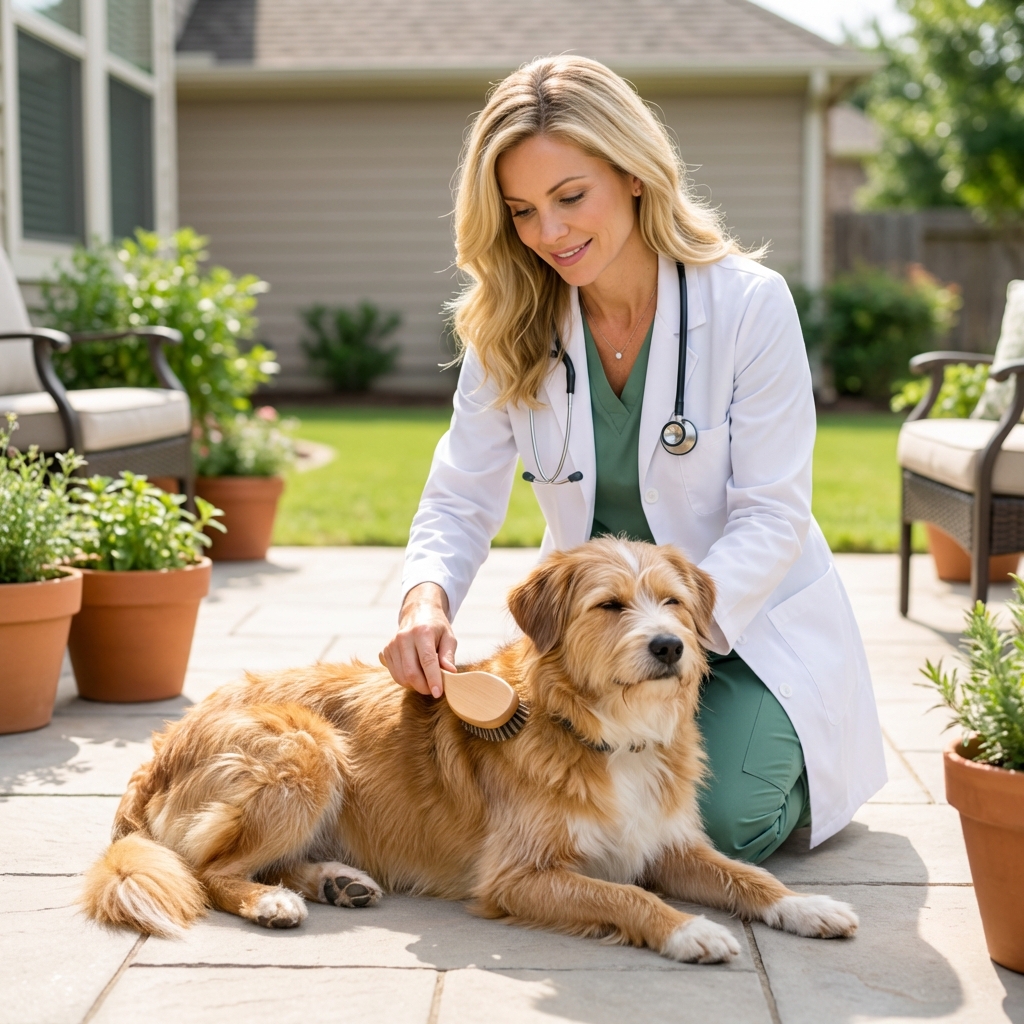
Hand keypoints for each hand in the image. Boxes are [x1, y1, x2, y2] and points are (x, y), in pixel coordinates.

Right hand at [379, 583, 456, 697]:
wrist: (417, 613)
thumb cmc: (436, 627)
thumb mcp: (448, 637)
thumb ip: (448, 655)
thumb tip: (450, 673)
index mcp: (422, 632)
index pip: (427, 660)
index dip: (433, 679)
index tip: (438, 693)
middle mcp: (404, 637)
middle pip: (411, 672)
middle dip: (424, 687)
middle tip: (435, 689)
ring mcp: (392, 644)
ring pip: (401, 677)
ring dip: (415, 685)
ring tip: (426, 680)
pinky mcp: (386, 651)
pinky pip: (395, 675)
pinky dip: (406, 681)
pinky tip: (416, 673)